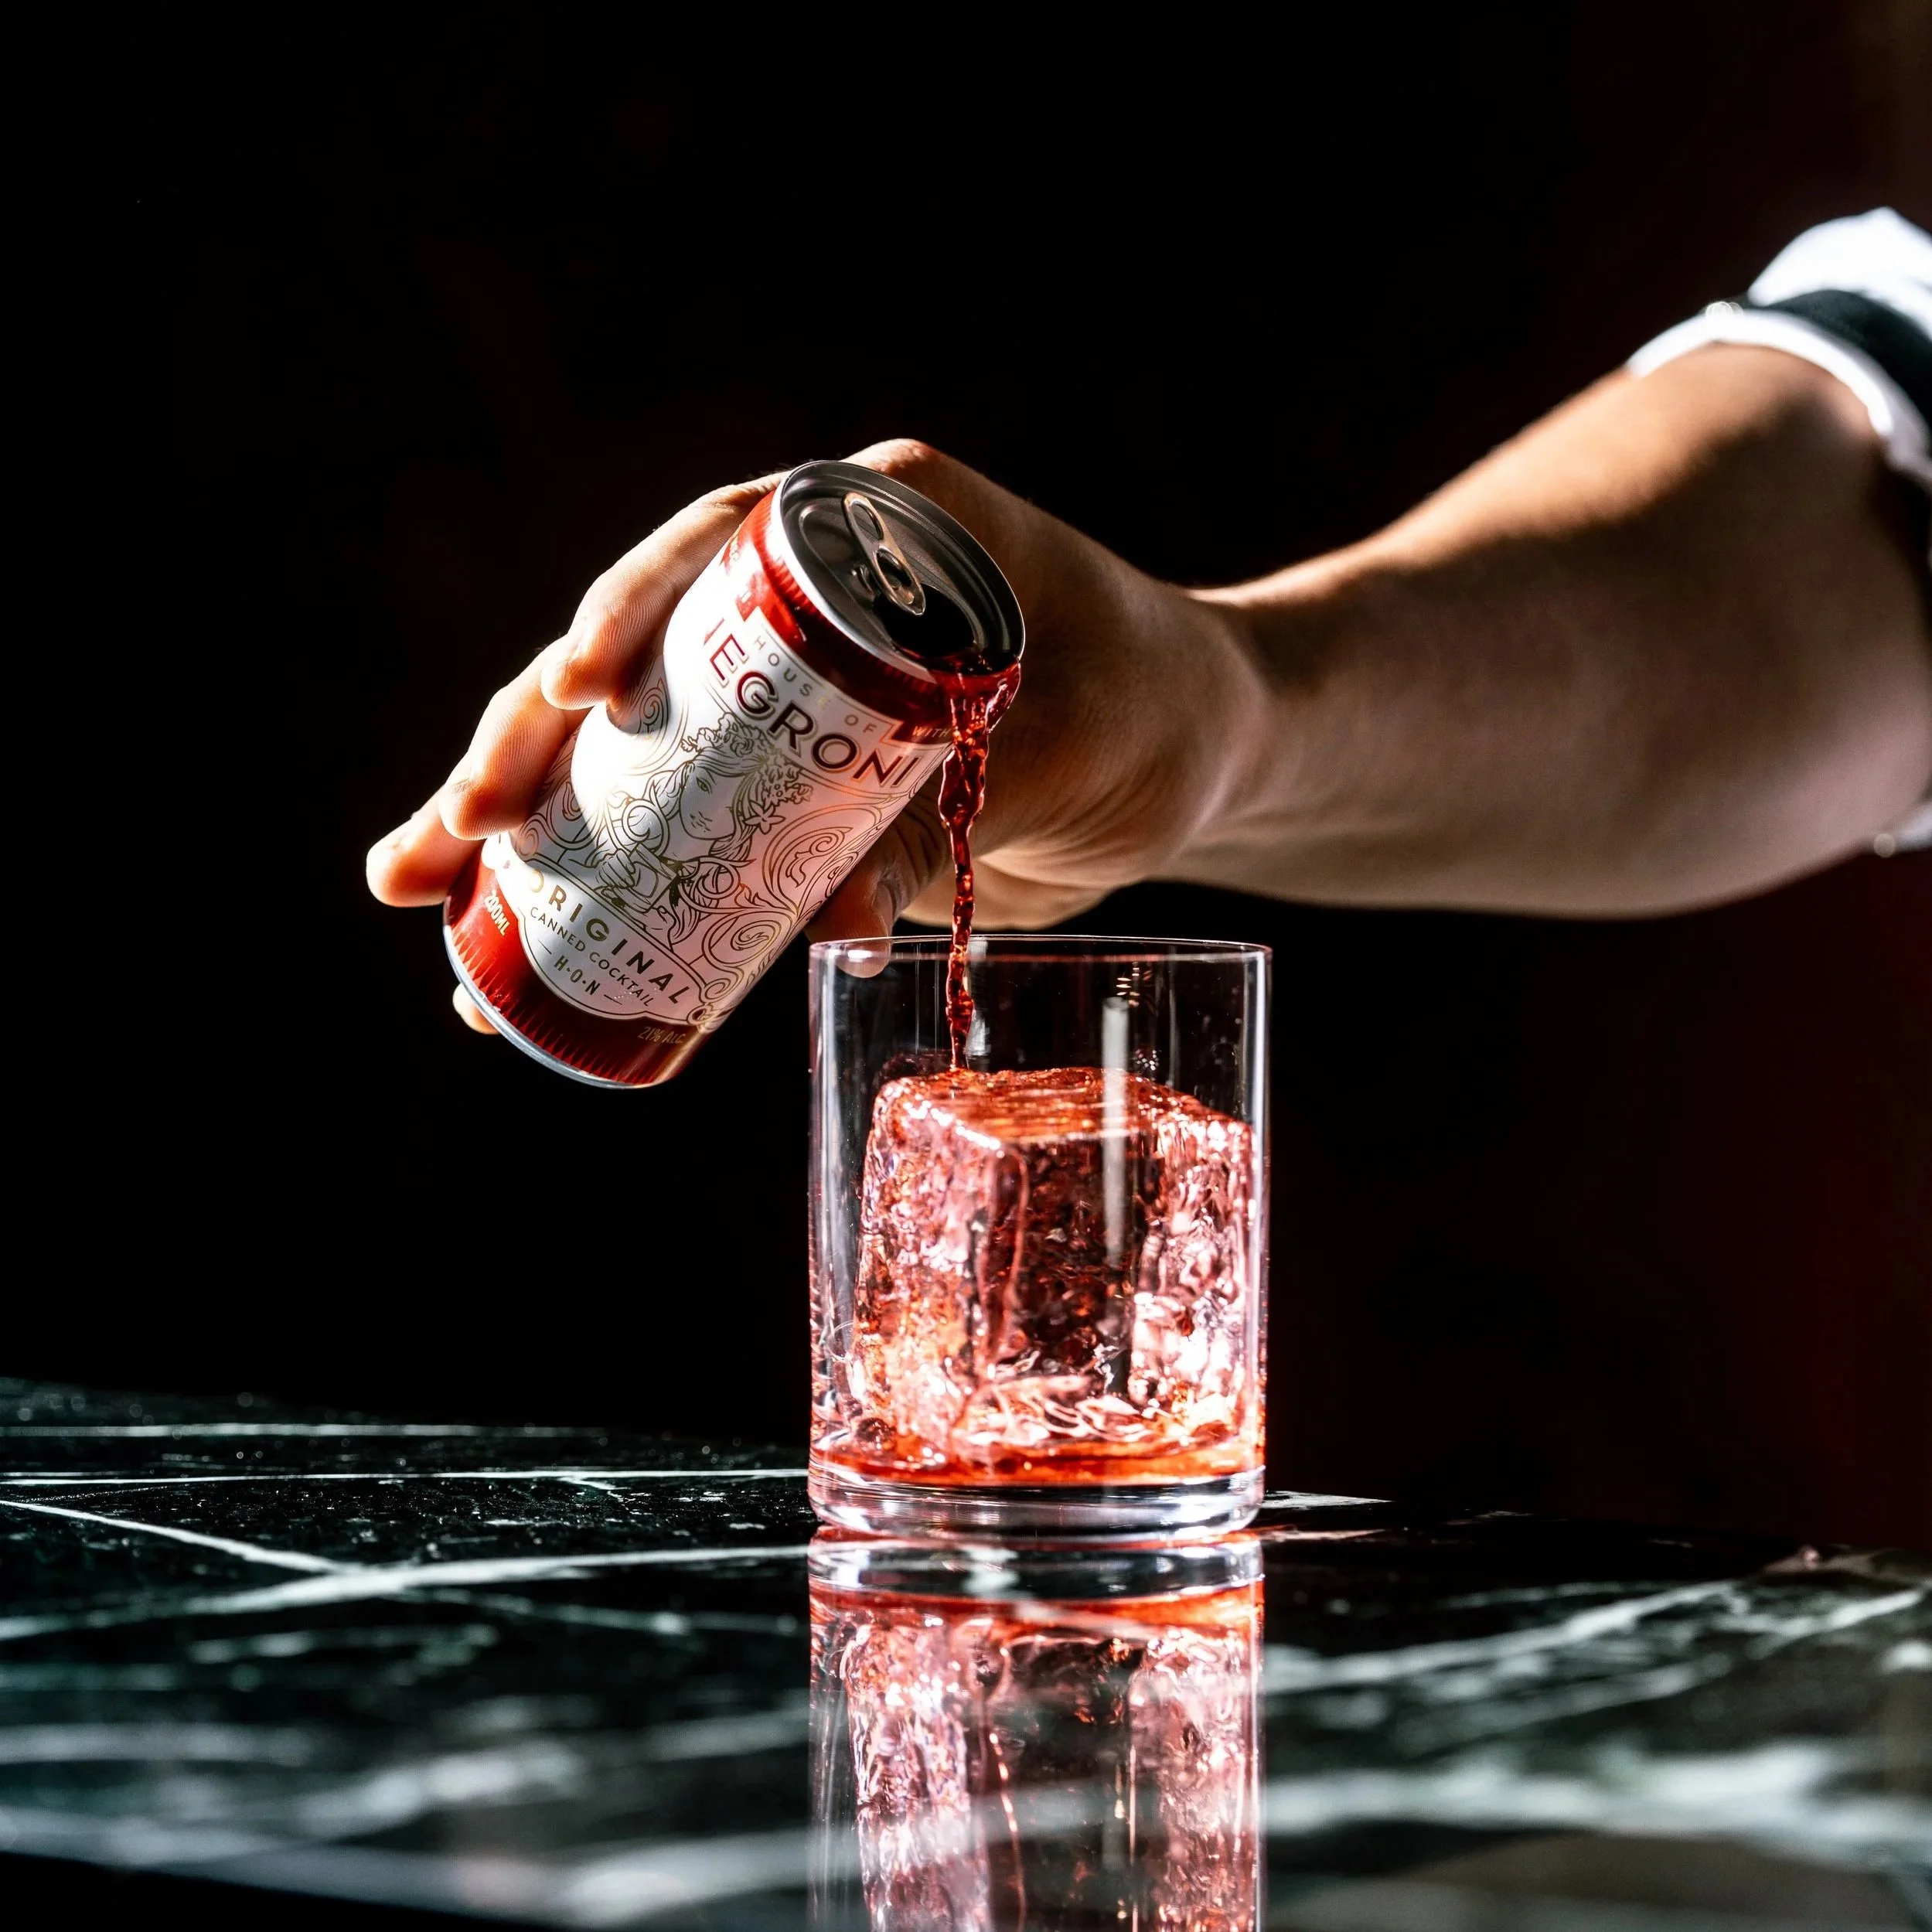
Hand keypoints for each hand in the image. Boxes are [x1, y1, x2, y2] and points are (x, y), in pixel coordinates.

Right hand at [365, 440, 1265, 1031]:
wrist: (1195, 761)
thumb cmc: (1156, 717)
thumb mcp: (1067, 751)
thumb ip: (944, 816)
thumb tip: (819, 933)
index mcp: (877, 523)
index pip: (721, 547)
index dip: (627, 617)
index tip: (568, 694)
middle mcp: (812, 593)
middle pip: (643, 658)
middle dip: (532, 743)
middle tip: (452, 834)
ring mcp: (792, 692)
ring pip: (636, 748)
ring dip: (530, 821)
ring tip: (420, 898)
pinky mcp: (796, 782)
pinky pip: (686, 827)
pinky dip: (613, 887)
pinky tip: (517, 948)